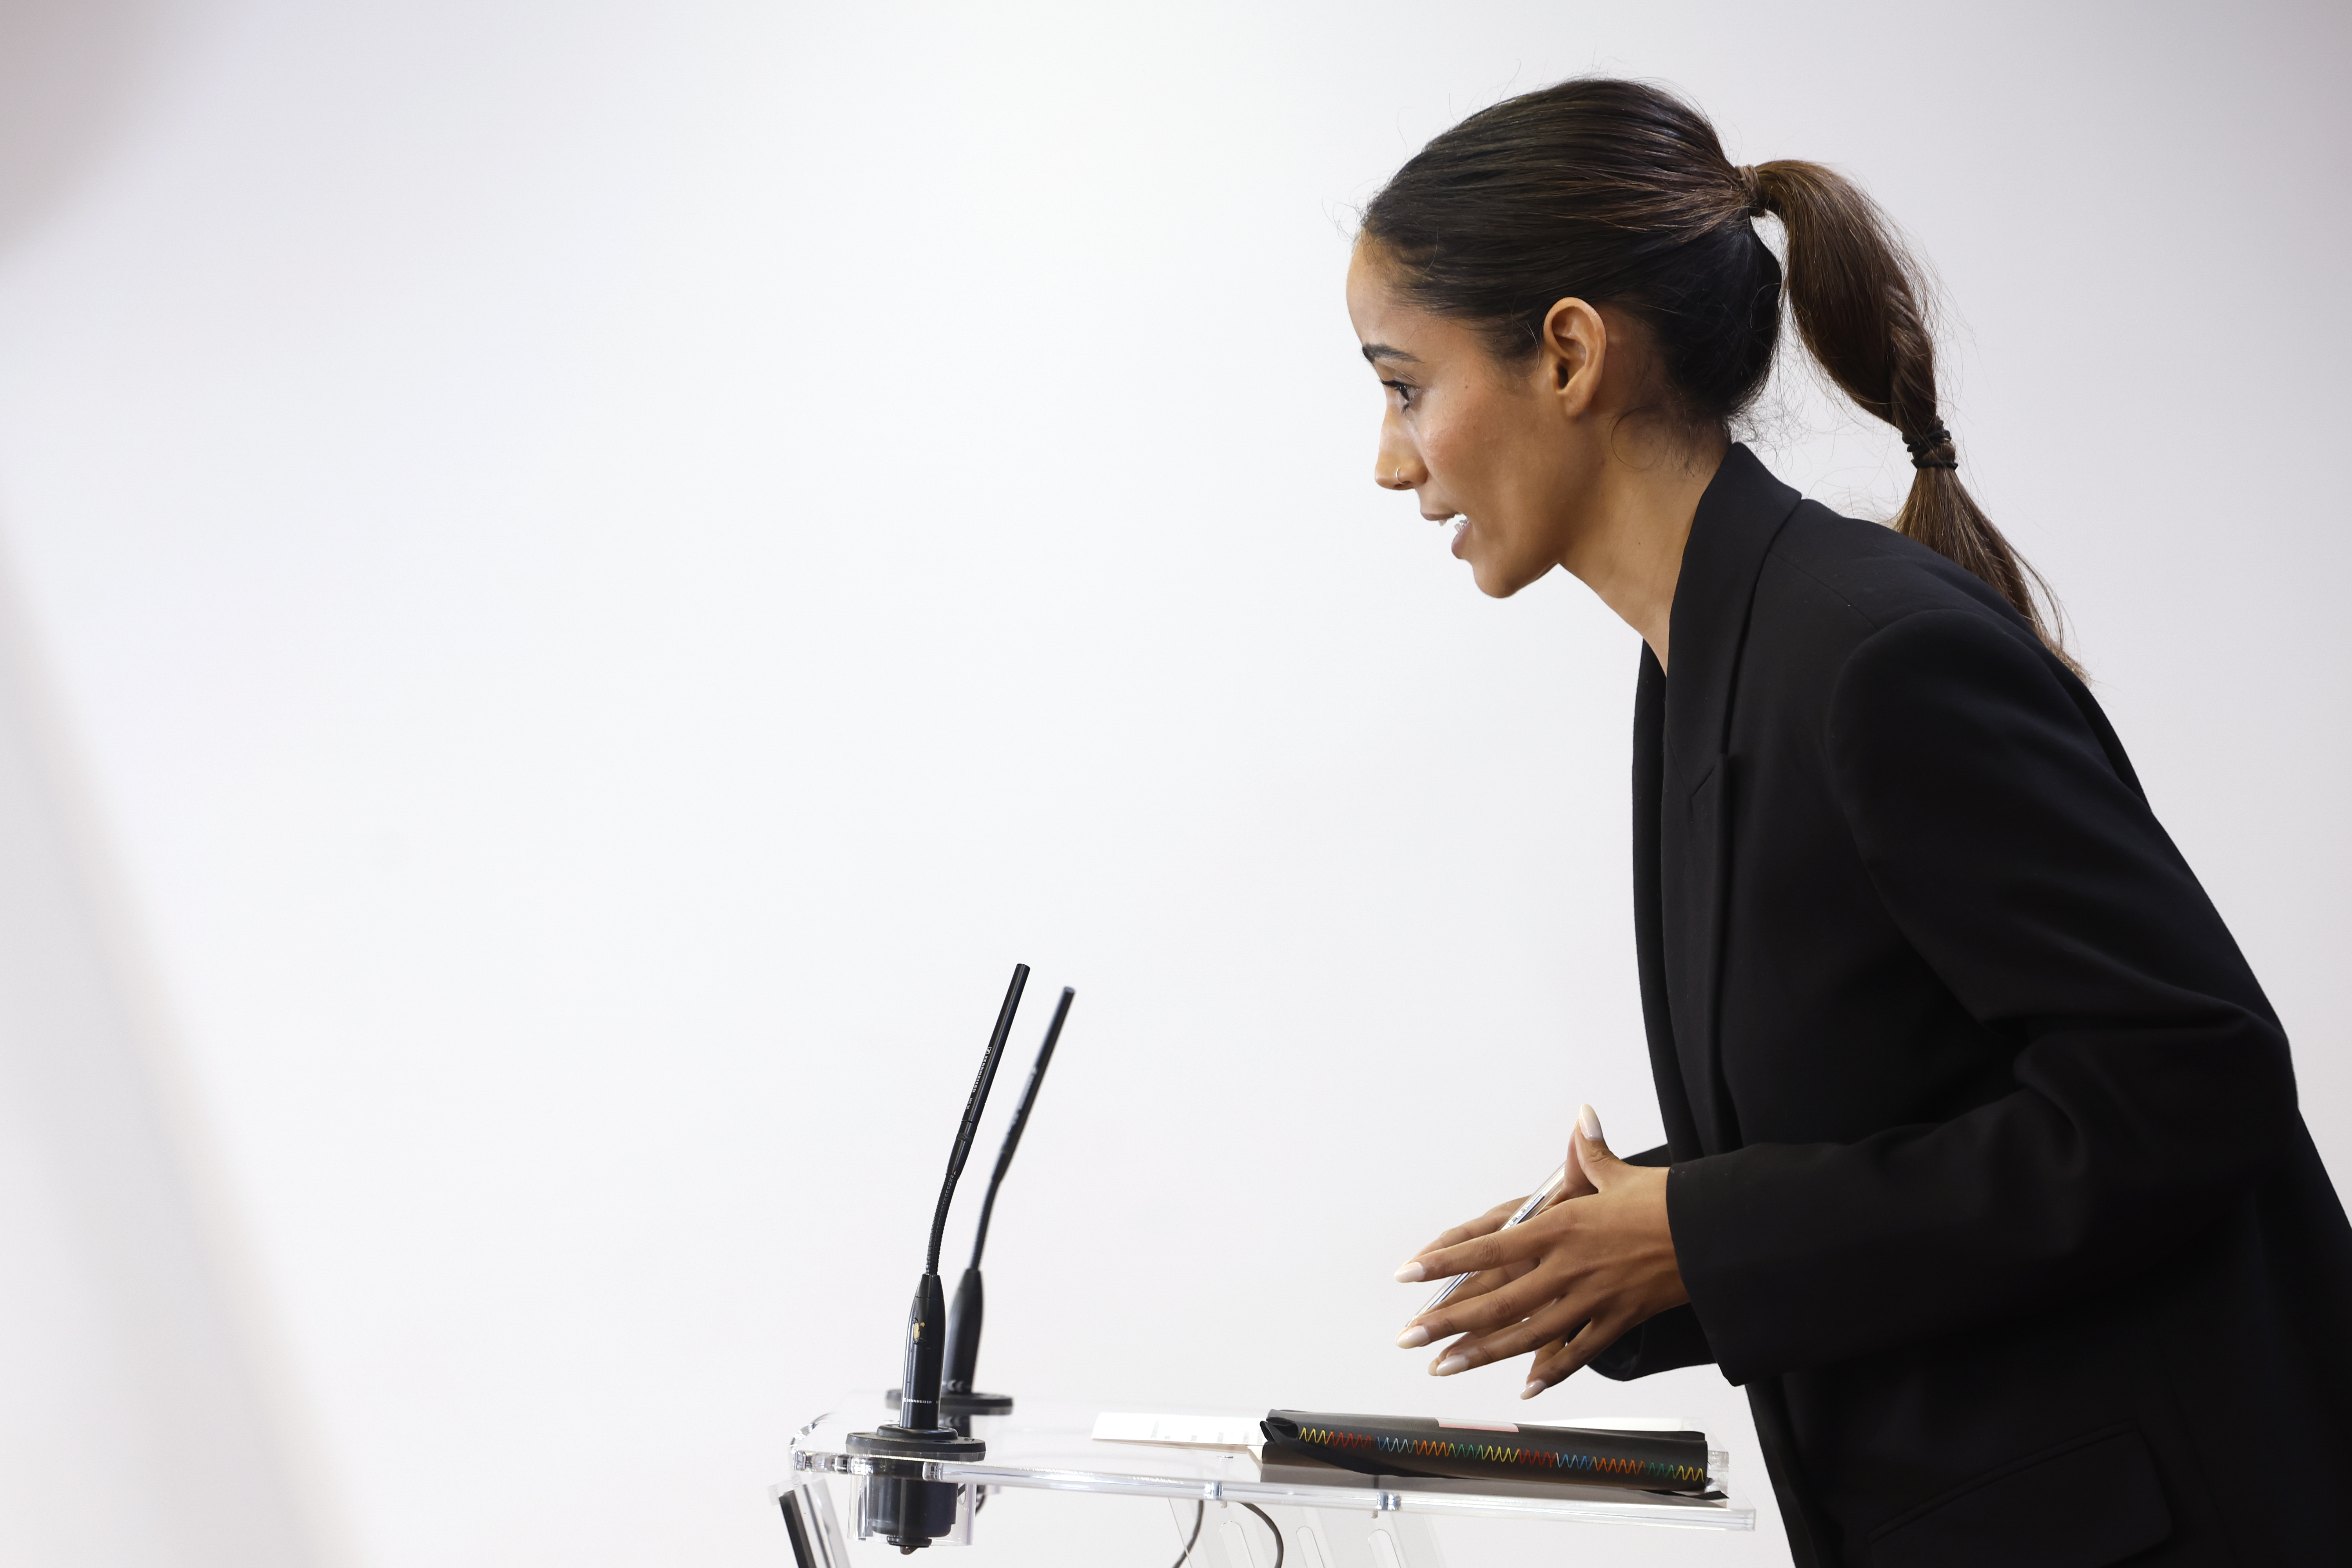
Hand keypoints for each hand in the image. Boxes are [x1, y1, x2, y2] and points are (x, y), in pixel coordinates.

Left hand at [1390, 1105, 1686, 1397]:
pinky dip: (1552, 1371)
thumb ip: (1590, 1152)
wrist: (1716, 1235)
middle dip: (1447, 1321)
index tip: (1407, 1274)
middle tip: (1408, 1337)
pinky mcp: (1618, 1321)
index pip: (1487, 1247)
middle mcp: (1568, 1267)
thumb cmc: (1665, 1201)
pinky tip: (1527, 1385)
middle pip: (1497, 1301)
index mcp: (1560, 1228)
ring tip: (1444, 1366)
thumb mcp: (1619, 1174)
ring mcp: (1591, 1300)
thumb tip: (1582, 1115)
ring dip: (1482, 1353)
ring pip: (1526, 1334)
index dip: (1444, 1263)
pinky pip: (1578, 1352)